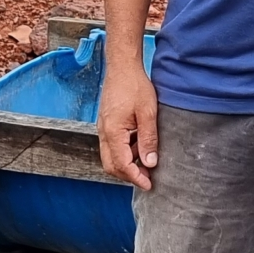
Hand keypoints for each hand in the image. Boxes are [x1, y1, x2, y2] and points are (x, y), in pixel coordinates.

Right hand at [98, 61, 158, 190]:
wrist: (122, 67)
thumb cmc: (135, 85)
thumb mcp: (148, 112)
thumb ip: (148, 139)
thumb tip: (150, 162)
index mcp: (113, 132)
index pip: (122, 164)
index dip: (135, 178)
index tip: (149, 185)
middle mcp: (103, 133)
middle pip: (111, 166)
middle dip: (129, 175)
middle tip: (148, 178)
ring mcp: (103, 128)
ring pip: (110, 157)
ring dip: (127, 164)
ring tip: (147, 160)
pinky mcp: (106, 124)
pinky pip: (111, 146)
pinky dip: (124, 152)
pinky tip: (139, 146)